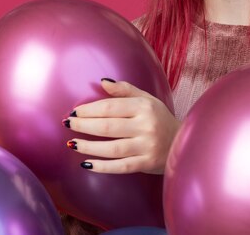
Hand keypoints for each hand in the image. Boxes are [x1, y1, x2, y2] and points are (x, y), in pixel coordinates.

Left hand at [64, 78, 179, 174]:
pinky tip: (86, 164)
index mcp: (144, 107)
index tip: (75, 111)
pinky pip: (120, 166)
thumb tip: (102, 82)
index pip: (111, 107)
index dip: (90, 110)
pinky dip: (102, 166)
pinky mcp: (146, 163)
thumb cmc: (160, 119)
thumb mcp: (147, 99)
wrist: (182, 143)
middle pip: (108, 127)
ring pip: (112, 148)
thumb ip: (125, 90)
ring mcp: (146, 146)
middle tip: (68, 124)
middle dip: (84, 125)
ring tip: (72, 143)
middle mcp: (146, 126)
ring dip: (89, 146)